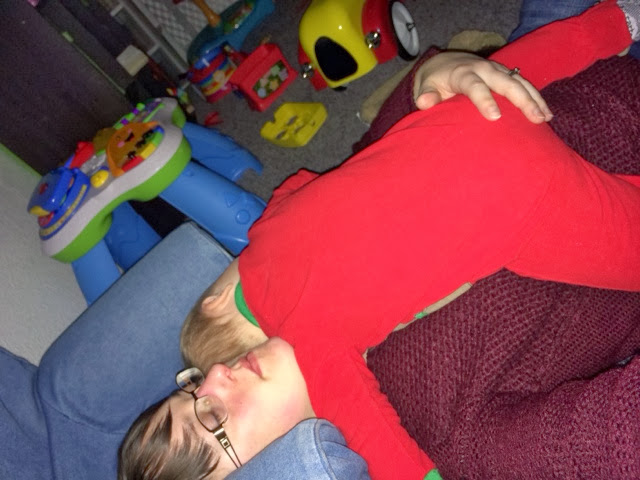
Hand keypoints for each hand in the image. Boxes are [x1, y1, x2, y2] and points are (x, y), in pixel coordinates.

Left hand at [413, 51, 552, 122]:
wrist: (444, 63)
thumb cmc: (434, 82)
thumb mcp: (426, 88)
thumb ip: (426, 96)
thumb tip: (425, 102)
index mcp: (463, 73)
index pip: (475, 86)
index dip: (484, 100)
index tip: (494, 117)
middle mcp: (484, 69)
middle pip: (506, 83)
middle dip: (522, 100)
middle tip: (535, 119)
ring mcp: (498, 70)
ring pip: (520, 82)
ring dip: (535, 99)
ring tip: (546, 118)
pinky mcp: (506, 74)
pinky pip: (524, 84)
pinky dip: (536, 97)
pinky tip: (546, 114)